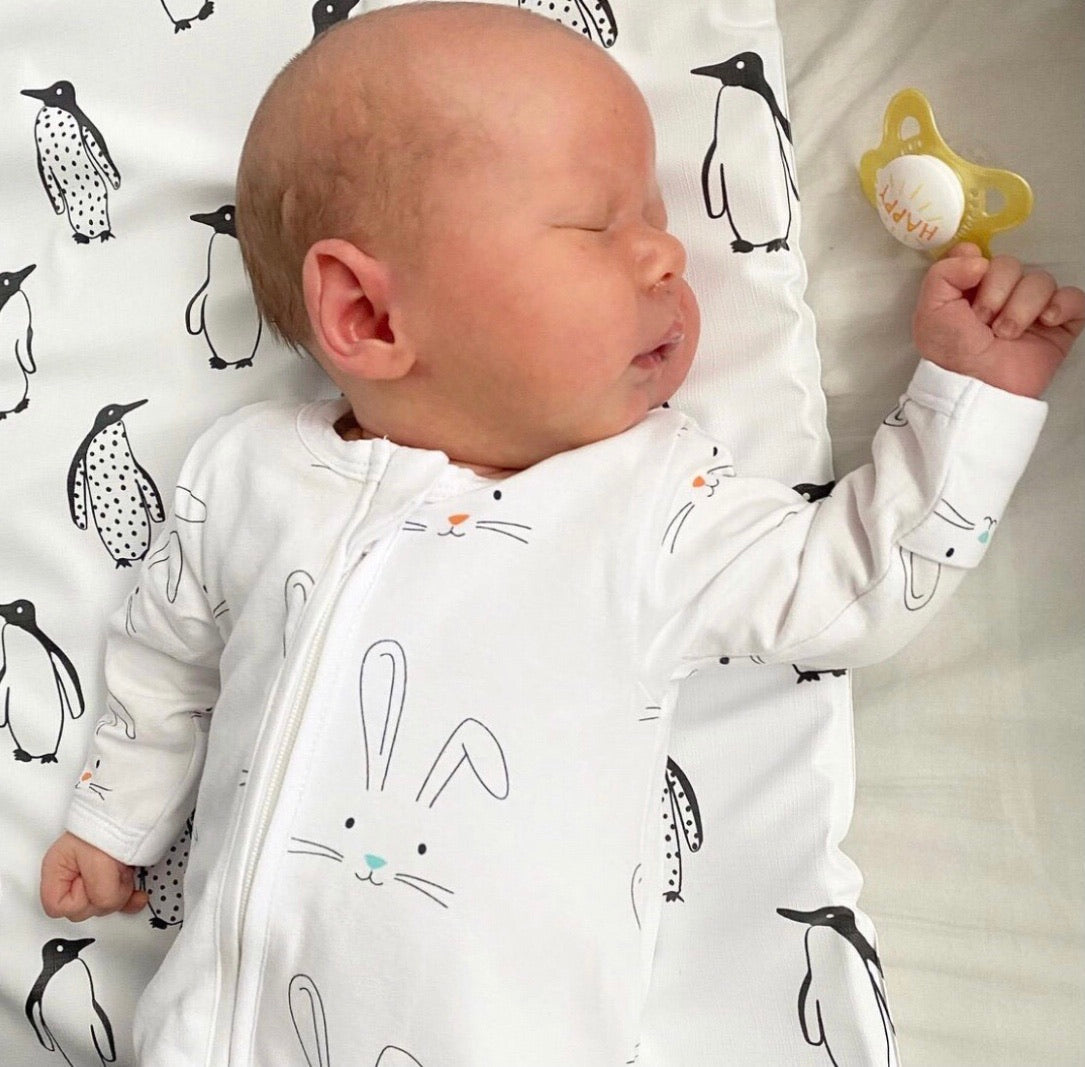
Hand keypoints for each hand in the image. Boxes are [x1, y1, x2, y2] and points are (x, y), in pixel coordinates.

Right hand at [40, 832, 147, 921]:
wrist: (134, 805)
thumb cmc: (109, 822)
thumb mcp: (99, 860)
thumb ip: (103, 892)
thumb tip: (112, 904)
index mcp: (57, 869)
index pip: (57, 907)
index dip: (79, 900)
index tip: (91, 881)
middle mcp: (72, 876)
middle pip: (84, 910)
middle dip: (103, 896)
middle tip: (112, 873)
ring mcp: (94, 877)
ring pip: (104, 907)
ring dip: (119, 892)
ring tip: (123, 870)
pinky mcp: (114, 878)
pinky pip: (121, 901)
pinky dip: (131, 897)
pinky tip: (138, 892)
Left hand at [912, 243, 1083, 396]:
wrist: (979, 389)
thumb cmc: (951, 355)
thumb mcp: (930, 313)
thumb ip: (942, 274)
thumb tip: (976, 255)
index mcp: (969, 290)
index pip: (980, 254)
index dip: (975, 265)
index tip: (969, 283)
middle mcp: (1001, 295)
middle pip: (1010, 265)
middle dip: (996, 292)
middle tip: (984, 322)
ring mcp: (1032, 309)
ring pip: (1040, 280)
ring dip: (1021, 307)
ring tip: (1006, 335)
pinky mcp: (1059, 324)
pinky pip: (1073, 297)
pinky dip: (1062, 305)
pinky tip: (1046, 322)